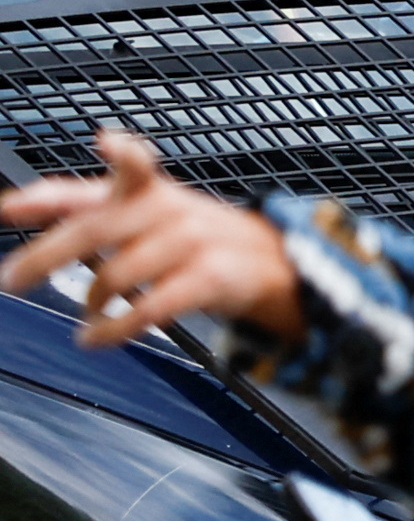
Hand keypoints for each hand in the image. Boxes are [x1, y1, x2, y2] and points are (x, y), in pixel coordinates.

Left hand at [0, 128, 298, 349]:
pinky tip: (97, 337)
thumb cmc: (197, 238)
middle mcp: (165, 209)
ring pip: (117, 274)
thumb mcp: (148, 210)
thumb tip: (16, 204)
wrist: (278, 262)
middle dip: (44, 258)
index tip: (7, 208)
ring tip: (84, 317)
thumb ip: (85, 203)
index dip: (52, 191)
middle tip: (12, 281)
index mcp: (145, 189)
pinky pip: (150, 307)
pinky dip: (115, 328)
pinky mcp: (211, 279)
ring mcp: (190, 243)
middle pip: (93, 230)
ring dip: (90, 302)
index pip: (81, 184)